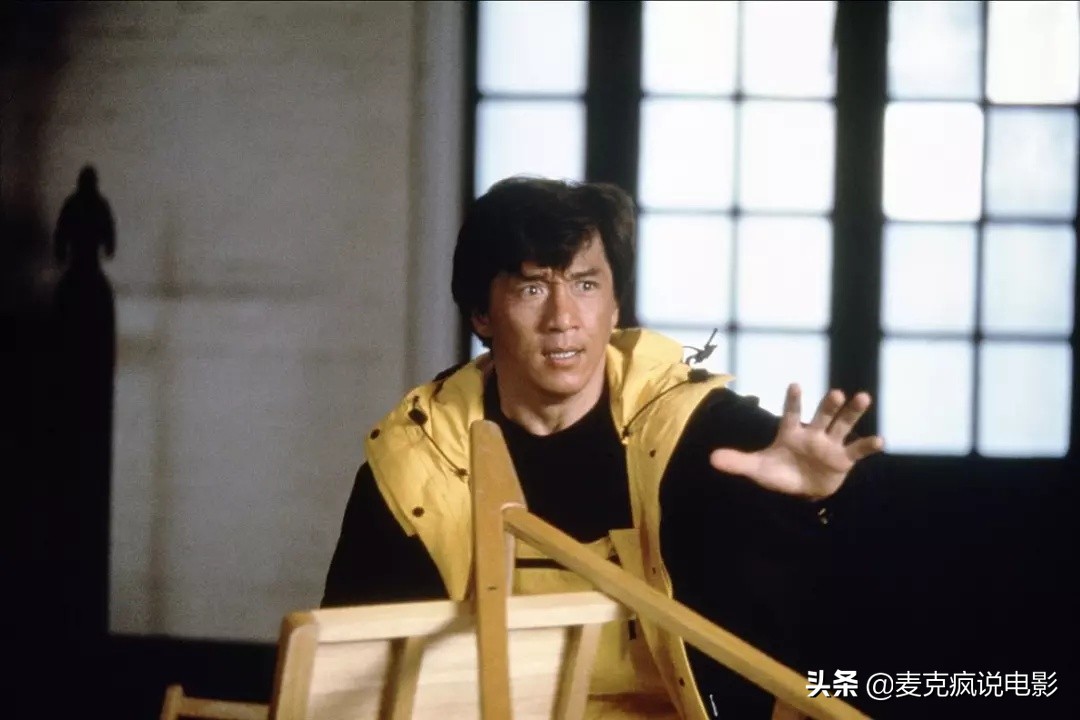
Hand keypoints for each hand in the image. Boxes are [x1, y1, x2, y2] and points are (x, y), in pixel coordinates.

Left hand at [709, 384, 883, 499]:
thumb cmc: (780, 472)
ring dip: (853, 412)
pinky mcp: (843, 459)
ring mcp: (830, 444)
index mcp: (791, 432)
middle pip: (822, 415)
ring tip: (863, 397)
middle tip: (836, 393)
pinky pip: (857, 450)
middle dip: (829, 405)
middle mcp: (813, 433)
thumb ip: (737, 462)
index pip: (791, 413)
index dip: (793, 400)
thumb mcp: (758, 468)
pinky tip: (880, 440)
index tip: (795, 385)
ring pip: (843, 425)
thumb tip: (711, 458)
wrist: (801, 490)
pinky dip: (868, 445)